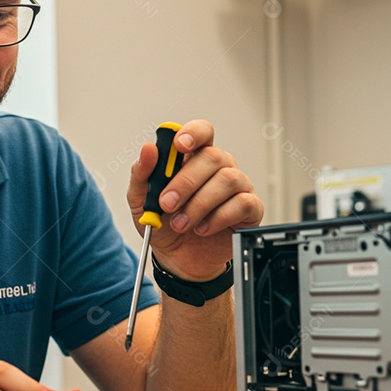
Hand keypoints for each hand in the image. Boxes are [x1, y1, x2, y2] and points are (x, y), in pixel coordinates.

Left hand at [127, 120, 262, 280]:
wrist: (177, 258)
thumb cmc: (162, 223)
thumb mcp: (141, 200)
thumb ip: (141, 174)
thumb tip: (148, 149)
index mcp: (193, 158)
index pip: (201, 132)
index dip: (193, 133)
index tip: (179, 145)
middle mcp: (218, 167)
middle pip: (212, 156)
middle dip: (186, 182)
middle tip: (166, 203)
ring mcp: (236, 186)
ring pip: (227, 180)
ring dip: (198, 204)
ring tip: (180, 223)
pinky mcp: (249, 208)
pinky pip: (242, 203)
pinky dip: (218, 218)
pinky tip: (202, 228)